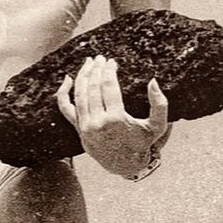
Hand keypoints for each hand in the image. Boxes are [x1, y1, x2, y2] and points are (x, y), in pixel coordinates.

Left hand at [57, 54, 167, 176]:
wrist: (125, 165)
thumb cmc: (142, 143)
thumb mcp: (156, 126)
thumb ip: (160, 104)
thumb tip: (153, 81)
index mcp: (116, 119)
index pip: (108, 87)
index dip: (109, 71)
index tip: (112, 61)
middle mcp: (97, 123)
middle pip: (92, 88)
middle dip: (95, 70)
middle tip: (100, 58)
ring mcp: (85, 126)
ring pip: (79, 94)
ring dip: (83, 76)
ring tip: (89, 63)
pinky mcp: (78, 129)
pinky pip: (65, 108)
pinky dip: (63, 93)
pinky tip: (67, 79)